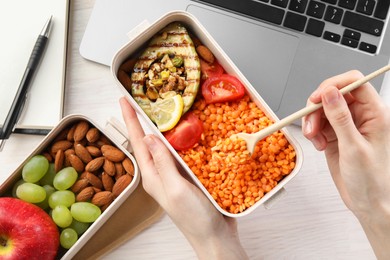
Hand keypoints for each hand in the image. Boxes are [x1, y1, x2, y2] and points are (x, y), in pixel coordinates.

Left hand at [119, 97, 247, 259]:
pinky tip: (186, 132)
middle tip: (140, 101)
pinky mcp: (189, 176)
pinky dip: (181, 140)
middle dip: (142, 121)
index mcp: (153, 176)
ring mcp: (175, 175)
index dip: (131, 120)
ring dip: (162, 128)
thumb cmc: (194, 218)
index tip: (124, 101)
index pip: (138, 142)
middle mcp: (161, 174)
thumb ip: (163, 163)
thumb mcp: (175, 188)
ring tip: (159, 111)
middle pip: (148, 142)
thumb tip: (149, 137)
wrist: (214, 236)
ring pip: (165, 146)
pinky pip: (181, 153)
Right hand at [302, 70, 389, 258]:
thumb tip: (329, 93)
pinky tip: (318, 144)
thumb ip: (340, 117)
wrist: (368, 202)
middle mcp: (361, 116)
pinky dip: (313, 132)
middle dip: (317, 108)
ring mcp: (347, 125)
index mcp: (374, 114)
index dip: (332, 86)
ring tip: (314, 138)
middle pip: (333, 95)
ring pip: (322, 109)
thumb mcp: (353, 147)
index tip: (316, 98)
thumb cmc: (372, 179)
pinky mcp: (335, 135)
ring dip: (312, 122)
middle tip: (311, 125)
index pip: (354, 83)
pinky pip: (318, 124)